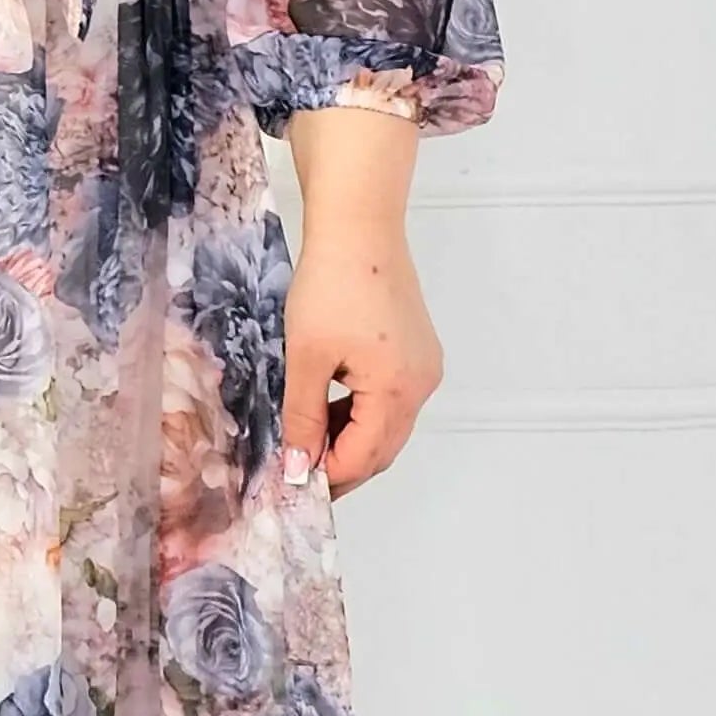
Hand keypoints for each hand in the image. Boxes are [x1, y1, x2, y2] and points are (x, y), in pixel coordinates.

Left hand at [279, 104, 440, 497]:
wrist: (359, 229)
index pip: (364, 456)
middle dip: (342, 465)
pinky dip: (362, 412)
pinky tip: (328, 407)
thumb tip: (298, 467)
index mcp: (398, 389)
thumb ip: (304, 417)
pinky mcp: (418, 352)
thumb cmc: (332, 284)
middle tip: (298, 473)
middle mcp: (422, 384)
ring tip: (306, 440)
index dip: (327, 477)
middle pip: (382, 448)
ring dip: (350, 439)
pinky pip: (391, 400)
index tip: (291, 486)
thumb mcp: (306, 357)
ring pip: (387, 425)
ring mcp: (425, 367)